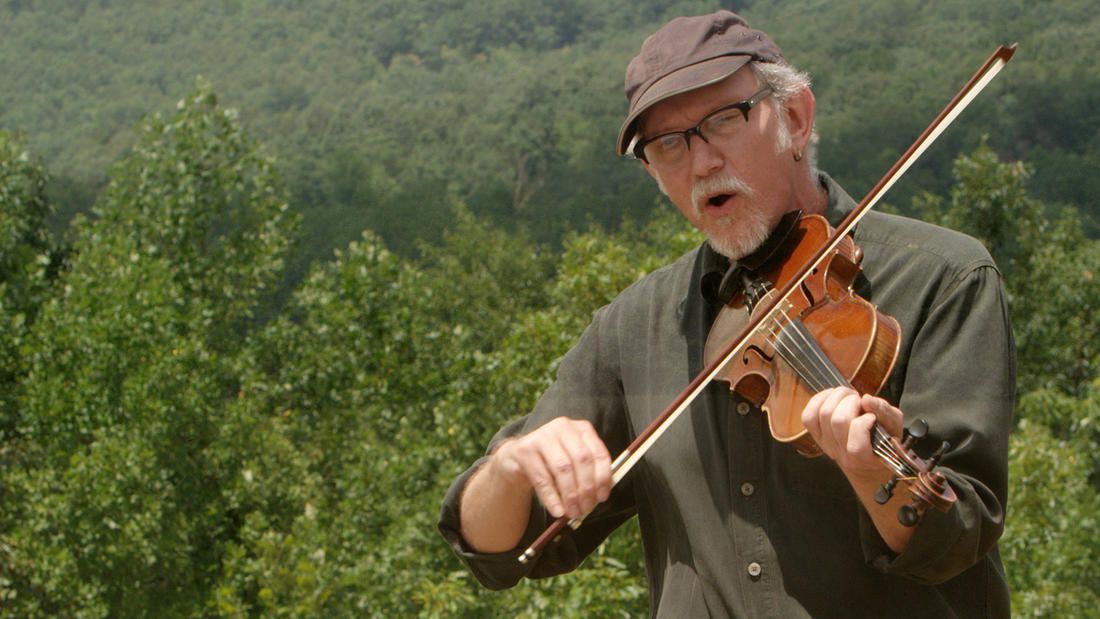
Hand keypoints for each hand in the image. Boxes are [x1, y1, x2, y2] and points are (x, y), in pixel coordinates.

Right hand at [490, 417, 612, 519]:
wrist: (517, 458)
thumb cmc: (552, 463)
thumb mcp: (572, 461)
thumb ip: (587, 474)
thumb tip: (598, 497)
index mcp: (581, 429)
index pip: (598, 453)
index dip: (603, 477)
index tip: (602, 498)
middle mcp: (563, 427)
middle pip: (582, 459)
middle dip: (587, 488)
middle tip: (586, 509)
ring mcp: (542, 435)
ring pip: (563, 468)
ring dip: (571, 495)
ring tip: (573, 512)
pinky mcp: (525, 449)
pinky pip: (542, 478)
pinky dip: (552, 498)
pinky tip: (557, 511)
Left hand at [800, 387, 903, 479]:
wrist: (866, 461)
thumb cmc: (884, 441)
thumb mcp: (894, 428)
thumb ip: (885, 413)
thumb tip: (866, 399)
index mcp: (865, 458)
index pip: (856, 443)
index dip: (865, 422)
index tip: (872, 417)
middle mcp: (842, 455)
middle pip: (837, 420)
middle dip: (850, 402)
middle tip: (859, 400)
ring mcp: (826, 446)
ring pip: (823, 414)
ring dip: (836, 397)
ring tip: (848, 397)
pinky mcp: (815, 436)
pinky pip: (808, 416)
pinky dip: (819, 400)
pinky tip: (833, 397)